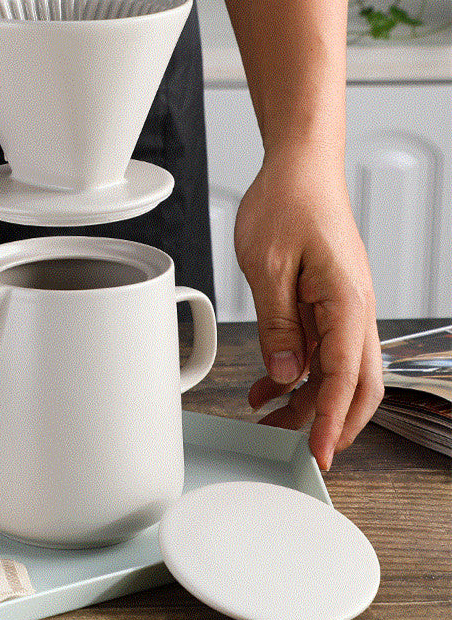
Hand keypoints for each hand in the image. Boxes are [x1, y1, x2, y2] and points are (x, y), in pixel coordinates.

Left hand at [234, 146, 383, 470]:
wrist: (299, 167)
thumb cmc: (288, 202)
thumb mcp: (268, 266)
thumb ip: (278, 324)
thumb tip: (284, 373)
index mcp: (347, 301)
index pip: (345, 377)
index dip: (329, 420)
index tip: (315, 453)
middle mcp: (353, 308)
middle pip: (353, 382)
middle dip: (327, 419)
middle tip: (296, 446)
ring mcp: (342, 306)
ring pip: (333, 369)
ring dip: (305, 398)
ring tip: (267, 418)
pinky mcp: (326, 301)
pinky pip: (317, 347)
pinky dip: (295, 370)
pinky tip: (266, 384)